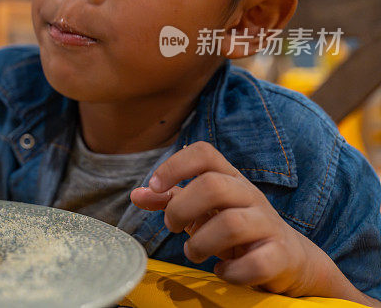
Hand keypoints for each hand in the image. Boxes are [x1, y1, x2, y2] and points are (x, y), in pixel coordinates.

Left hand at [130, 141, 368, 301]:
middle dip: (181, 209)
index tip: (155, 187)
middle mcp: (249, 195)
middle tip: (172, 226)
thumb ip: (169, 199)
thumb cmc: (234, 228)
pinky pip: (256, 263)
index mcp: (229, 178)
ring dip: (200, 243)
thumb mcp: (202, 209)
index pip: (204, 153)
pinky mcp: (281, 255)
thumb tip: (136, 194)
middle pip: (213, 186)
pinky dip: (231, 272)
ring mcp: (268, 224)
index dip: (175, 165)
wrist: (288, 258)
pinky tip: (222, 271)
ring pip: (231, 224)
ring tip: (193, 252)